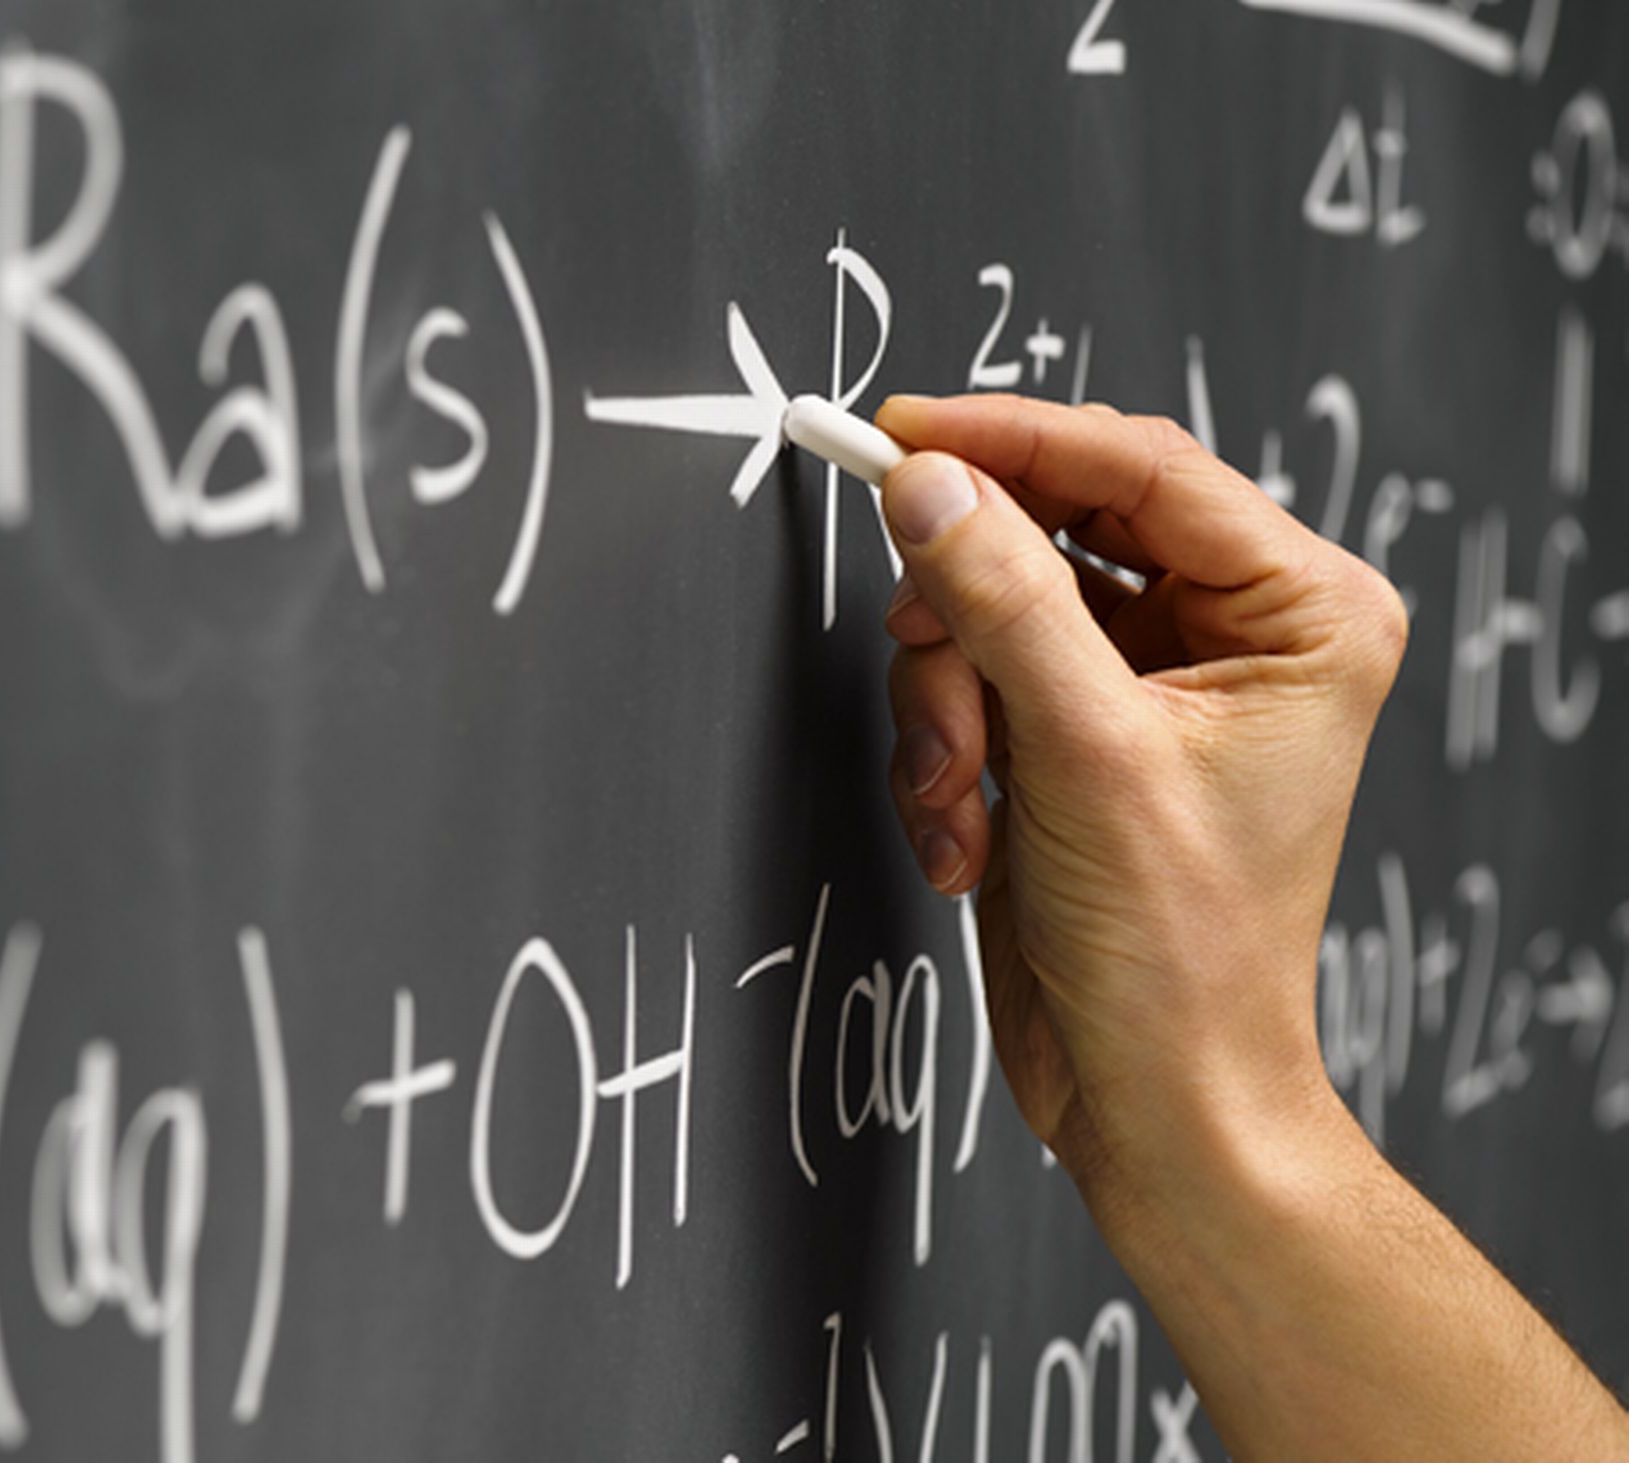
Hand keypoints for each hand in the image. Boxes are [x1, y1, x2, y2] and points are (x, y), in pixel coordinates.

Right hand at [873, 394, 1407, 1209]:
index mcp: (1299, 612)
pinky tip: (967, 833)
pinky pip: (970, 680)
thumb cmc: (1181, 956)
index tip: (901, 434)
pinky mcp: (1074, 734)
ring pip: (992, 607)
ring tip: (960, 790)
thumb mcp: (1087, 756)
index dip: (1011, 439)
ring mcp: (1146, 685)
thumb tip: (929, 486)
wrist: (1153, 1096)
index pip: (1140, 466)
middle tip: (917, 642)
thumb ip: (1002, 600)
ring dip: (946, 700)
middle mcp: (1231, 633)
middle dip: (968, 606)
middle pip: (1054, 528)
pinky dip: (943, 750)